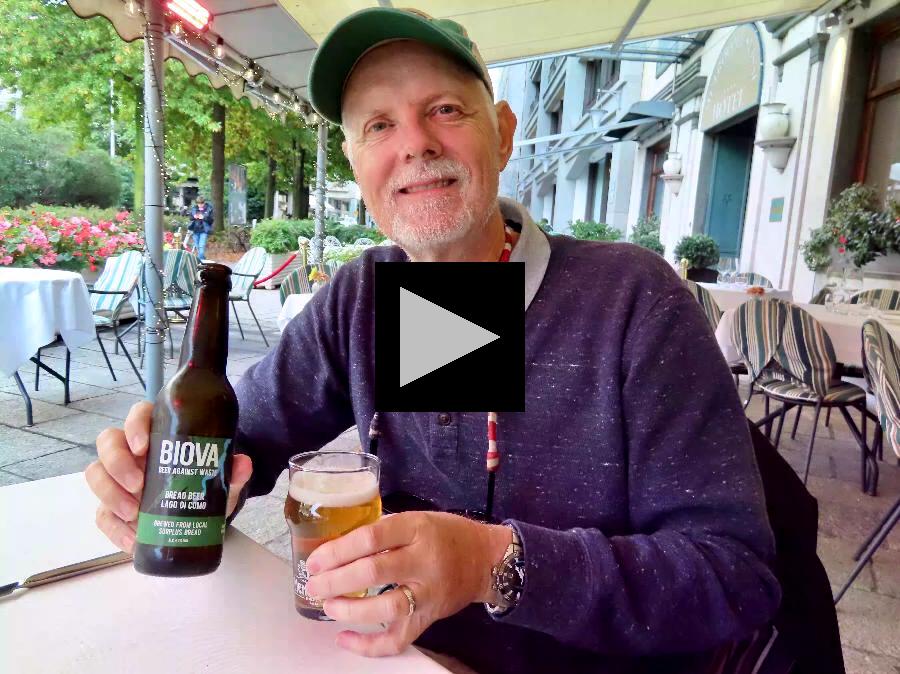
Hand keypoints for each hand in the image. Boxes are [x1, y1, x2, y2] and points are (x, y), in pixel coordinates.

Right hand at [85, 401, 252, 553]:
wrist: (198, 515)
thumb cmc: (203, 483)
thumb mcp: (220, 478)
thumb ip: (231, 471)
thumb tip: (242, 464)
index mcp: (157, 432)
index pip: (138, 415)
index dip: (134, 426)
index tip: (142, 447)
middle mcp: (131, 451)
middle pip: (108, 442)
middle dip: (117, 463)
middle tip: (138, 485)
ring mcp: (117, 478)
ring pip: (96, 474)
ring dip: (109, 494)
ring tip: (134, 514)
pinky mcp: (112, 507)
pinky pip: (101, 515)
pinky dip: (114, 528)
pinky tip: (132, 539)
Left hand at [304, 511, 510, 656]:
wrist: (485, 560)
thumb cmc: (446, 534)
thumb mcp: (417, 520)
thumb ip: (384, 531)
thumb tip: (337, 549)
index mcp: (417, 529)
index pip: (372, 537)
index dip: (338, 550)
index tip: (315, 560)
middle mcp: (424, 561)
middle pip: (374, 571)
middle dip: (336, 580)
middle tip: (313, 584)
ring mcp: (428, 593)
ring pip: (386, 608)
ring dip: (350, 610)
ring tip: (328, 606)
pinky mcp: (429, 618)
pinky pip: (398, 639)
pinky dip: (368, 645)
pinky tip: (345, 638)